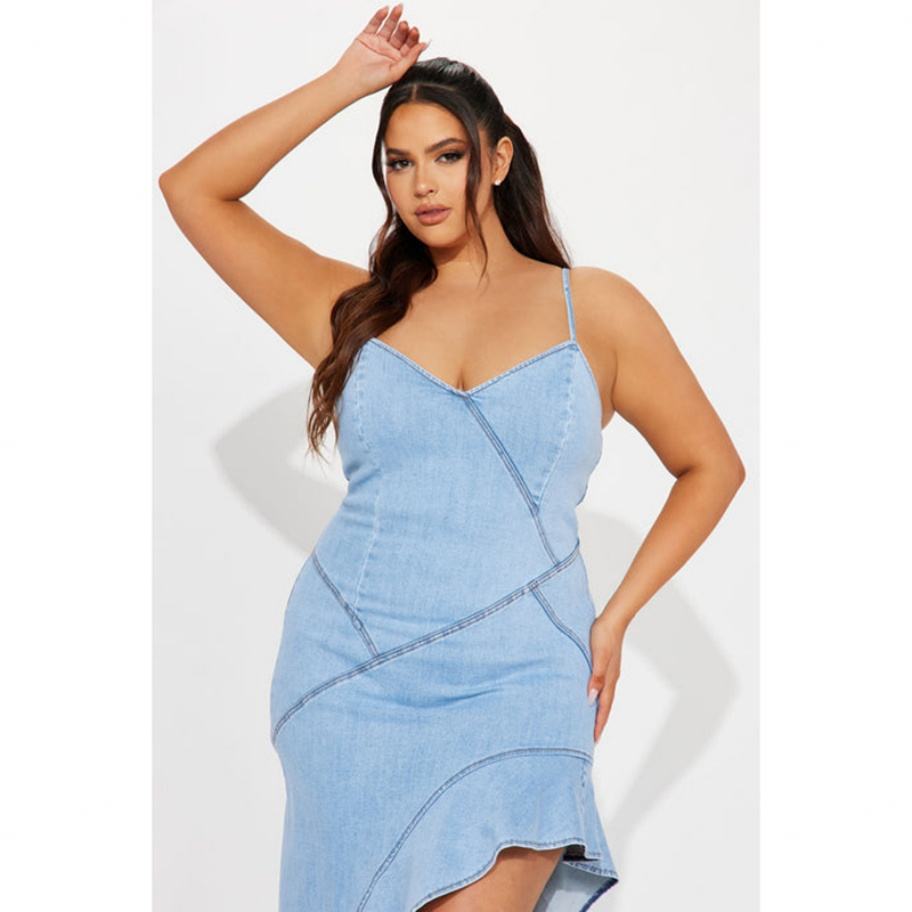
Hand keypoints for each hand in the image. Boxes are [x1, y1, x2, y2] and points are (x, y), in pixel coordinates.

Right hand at [331, 4, 428, 98]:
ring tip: (398, 9)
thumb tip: (425, 45)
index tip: (415, 31)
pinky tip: (385, 10)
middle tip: (405, 24)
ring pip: (388, 27)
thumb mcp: (396, 72)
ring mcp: (377, 43)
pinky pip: (374, 23)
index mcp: (397, 61)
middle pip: (400, 35)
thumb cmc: (372, 82)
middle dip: (403, 28)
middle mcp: (388, 51)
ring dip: (394, 18)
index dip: (413, 38)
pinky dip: (379, 16)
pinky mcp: (366, 37)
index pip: (409, 46)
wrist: (350, 80)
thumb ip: (411, 58)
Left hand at [587, 611, 626, 742]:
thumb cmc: (603, 635)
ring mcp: (609, 674)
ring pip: (603, 698)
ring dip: (597, 712)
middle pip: (604, 707)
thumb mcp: (598, 655)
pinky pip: (601, 688)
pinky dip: (596, 698)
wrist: (613, 619)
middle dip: (598, 723)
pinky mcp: (606, 666)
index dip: (598, 725)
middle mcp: (610, 680)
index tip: (592, 741)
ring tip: (589, 723)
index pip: (603, 709)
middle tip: (590, 740)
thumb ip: (595, 676)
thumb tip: (590, 698)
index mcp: (609, 680)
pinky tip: (590, 697)